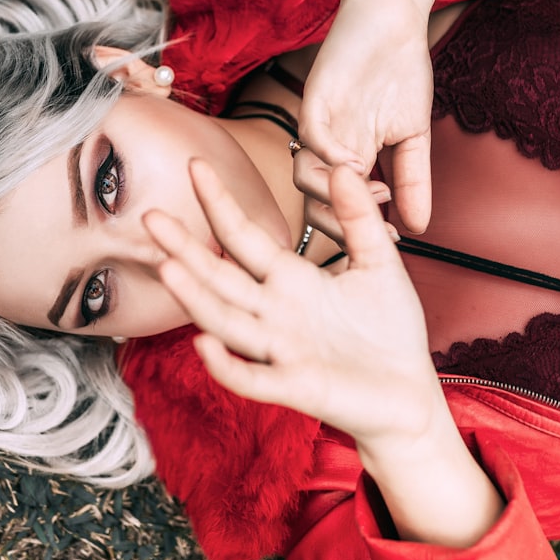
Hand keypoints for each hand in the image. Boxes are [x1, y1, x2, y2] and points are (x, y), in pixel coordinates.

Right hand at [143, 160, 439, 447]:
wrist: (409, 394)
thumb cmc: (389, 331)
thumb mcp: (378, 263)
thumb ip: (358, 217)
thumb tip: (343, 168)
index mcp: (289, 280)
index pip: (242, 237)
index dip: (219, 203)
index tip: (196, 166)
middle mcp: (274, 312)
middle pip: (219, 277)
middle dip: (184, 248)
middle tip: (150, 217)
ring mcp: (280, 351)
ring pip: (227, 322)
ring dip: (196, 298)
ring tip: (167, 268)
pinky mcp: (296, 387)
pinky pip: (252, 378)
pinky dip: (228, 365)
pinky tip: (205, 344)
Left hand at [297, 0, 433, 234]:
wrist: (394, 18)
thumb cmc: (399, 73)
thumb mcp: (413, 136)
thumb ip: (413, 180)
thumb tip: (420, 228)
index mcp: (344, 159)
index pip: (339, 210)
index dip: (358, 231)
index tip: (392, 242)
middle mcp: (325, 146)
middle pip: (311, 202)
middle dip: (342, 225)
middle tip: (377, 233)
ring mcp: (317, 122)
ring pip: (304, 174)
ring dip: (337, 194)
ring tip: (375, 195)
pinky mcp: (315, 96)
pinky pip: (310, 134)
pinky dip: (330, 156)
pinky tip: (357, 165)